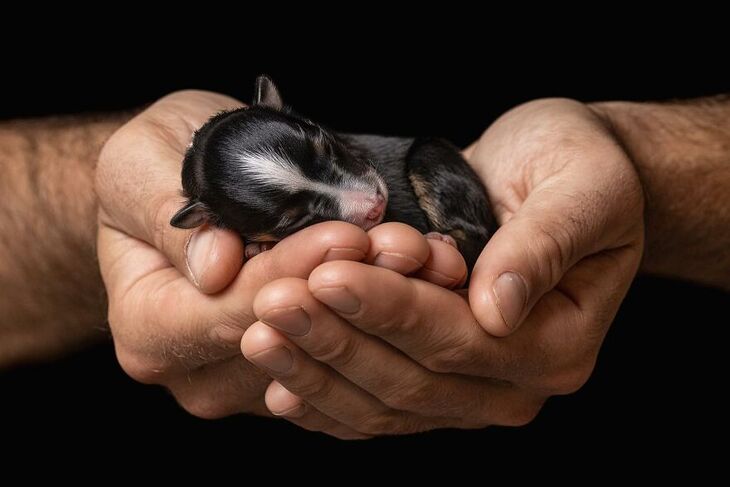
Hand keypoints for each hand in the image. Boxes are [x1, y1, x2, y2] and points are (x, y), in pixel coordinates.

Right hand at [96, 92, 465, 419]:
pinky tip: (426, 275)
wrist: (177, 194)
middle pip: (288, 341)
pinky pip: (349, 351)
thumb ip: (168, 214)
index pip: (229, 313)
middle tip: (405, 245)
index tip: (345, 235)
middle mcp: (199, 372)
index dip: (293, 275)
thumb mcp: (142, 163)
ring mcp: (251, 380)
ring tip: (425, 256)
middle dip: (353, 290)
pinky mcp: (297, 370)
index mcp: (147, 331)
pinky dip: (389, 314)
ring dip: (384, 303)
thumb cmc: (156, 170)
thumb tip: (214, 266)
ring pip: (331, 352)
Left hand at [241, 99, 644, 435]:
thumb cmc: (580, 169)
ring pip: (384, 404)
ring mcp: (473, 389)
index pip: (457, 339)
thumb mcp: (583, 189)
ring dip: (316, 371)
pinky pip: (375, 406)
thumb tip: (496, 307)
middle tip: (273, 302)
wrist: (560, 176)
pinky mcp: (437, 378)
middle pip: (412, 380)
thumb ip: (544, 245)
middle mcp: (514, 382)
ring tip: (258, 334)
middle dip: (337, 341)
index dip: (389, 310)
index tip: (328, 275)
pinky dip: (325, 398)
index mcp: (557, 342)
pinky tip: (279, 384)